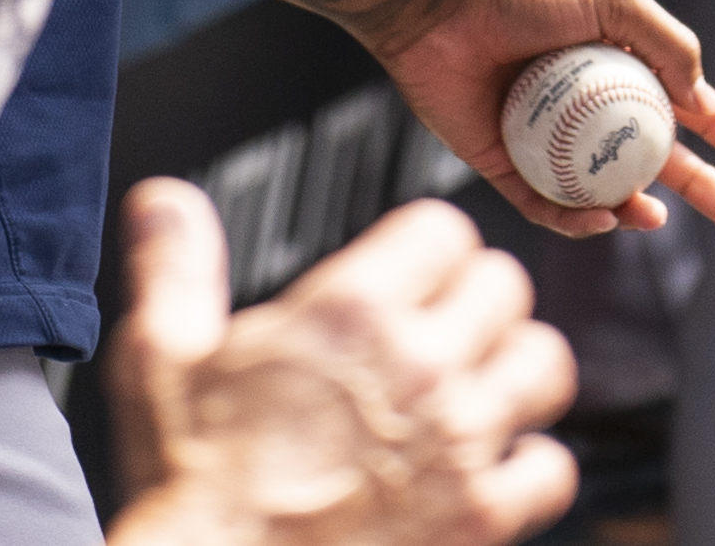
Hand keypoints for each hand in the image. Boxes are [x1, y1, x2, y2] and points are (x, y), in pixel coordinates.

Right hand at [104, 183, 574, 545]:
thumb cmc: (192, 486)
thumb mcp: (163, 364)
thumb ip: (175, 268)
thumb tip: (164, 200)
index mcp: (349, 313)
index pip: (445, 228)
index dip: (431, 249)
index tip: (415, 274)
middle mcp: (418, 366)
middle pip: (506, 285)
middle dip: (477, 302)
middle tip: (446, 332)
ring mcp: (458, 442)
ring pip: (544, 363)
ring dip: (516, 373)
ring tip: (480, 389)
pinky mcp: (480, 516)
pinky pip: (552, 466)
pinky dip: (528, 468)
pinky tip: (490, 470)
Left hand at [355, 0, 714, 241]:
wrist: (438, 8)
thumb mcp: (612, 0)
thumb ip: (665, 42)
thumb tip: (700, 100)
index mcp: (613, 59)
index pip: (677, 98)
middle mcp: (582, 102)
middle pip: (651, 153)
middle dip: (699, 183)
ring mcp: (545, 137)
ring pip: (602, 187)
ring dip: (634, 207)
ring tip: (653, 216)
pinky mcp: (501, 163)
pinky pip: (546, 204)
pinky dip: (574, 218)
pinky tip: (601, 217)